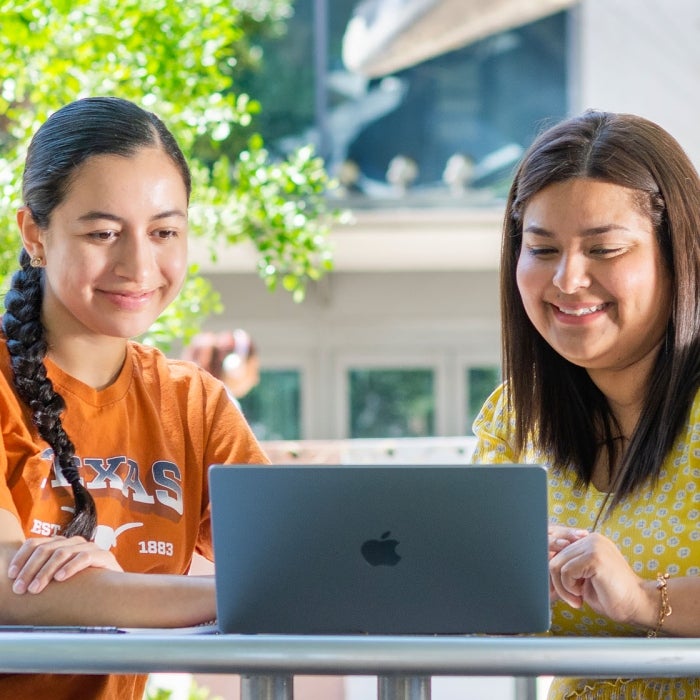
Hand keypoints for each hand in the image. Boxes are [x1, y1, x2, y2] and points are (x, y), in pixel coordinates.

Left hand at [7, 536, 122, 594]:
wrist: (115, 588)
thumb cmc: (82, 585)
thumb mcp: (59, 577)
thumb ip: (43, 574)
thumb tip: (16, 584)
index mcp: (61, 543)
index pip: (35, 543)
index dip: (21, 558)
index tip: (10, 576)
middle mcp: (73, 542)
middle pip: (46, 549)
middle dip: (30, 569)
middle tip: (21, 589)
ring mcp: (89, 547)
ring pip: (62, 553)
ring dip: (45, 572)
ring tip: (36, 588)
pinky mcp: (103, 556)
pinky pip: (84, 557)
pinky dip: (70, 567)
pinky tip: (60, 578)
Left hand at [548, 531, 644, 623]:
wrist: (638, 605)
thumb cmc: (611, 595)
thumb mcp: (583, 576)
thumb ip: (567, 566)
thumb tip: (542, 563)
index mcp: (588, 541)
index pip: (556, 549)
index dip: (553, 571)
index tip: (561, 591)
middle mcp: (590, 538)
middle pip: (553, 557)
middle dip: (557, 582)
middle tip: (572, 599)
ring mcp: (593, 545)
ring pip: (556, 564)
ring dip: (563, 587)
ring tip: (577, 598)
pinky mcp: (594, 557)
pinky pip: (565, 572)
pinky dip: (569, 588)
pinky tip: (582, 595)